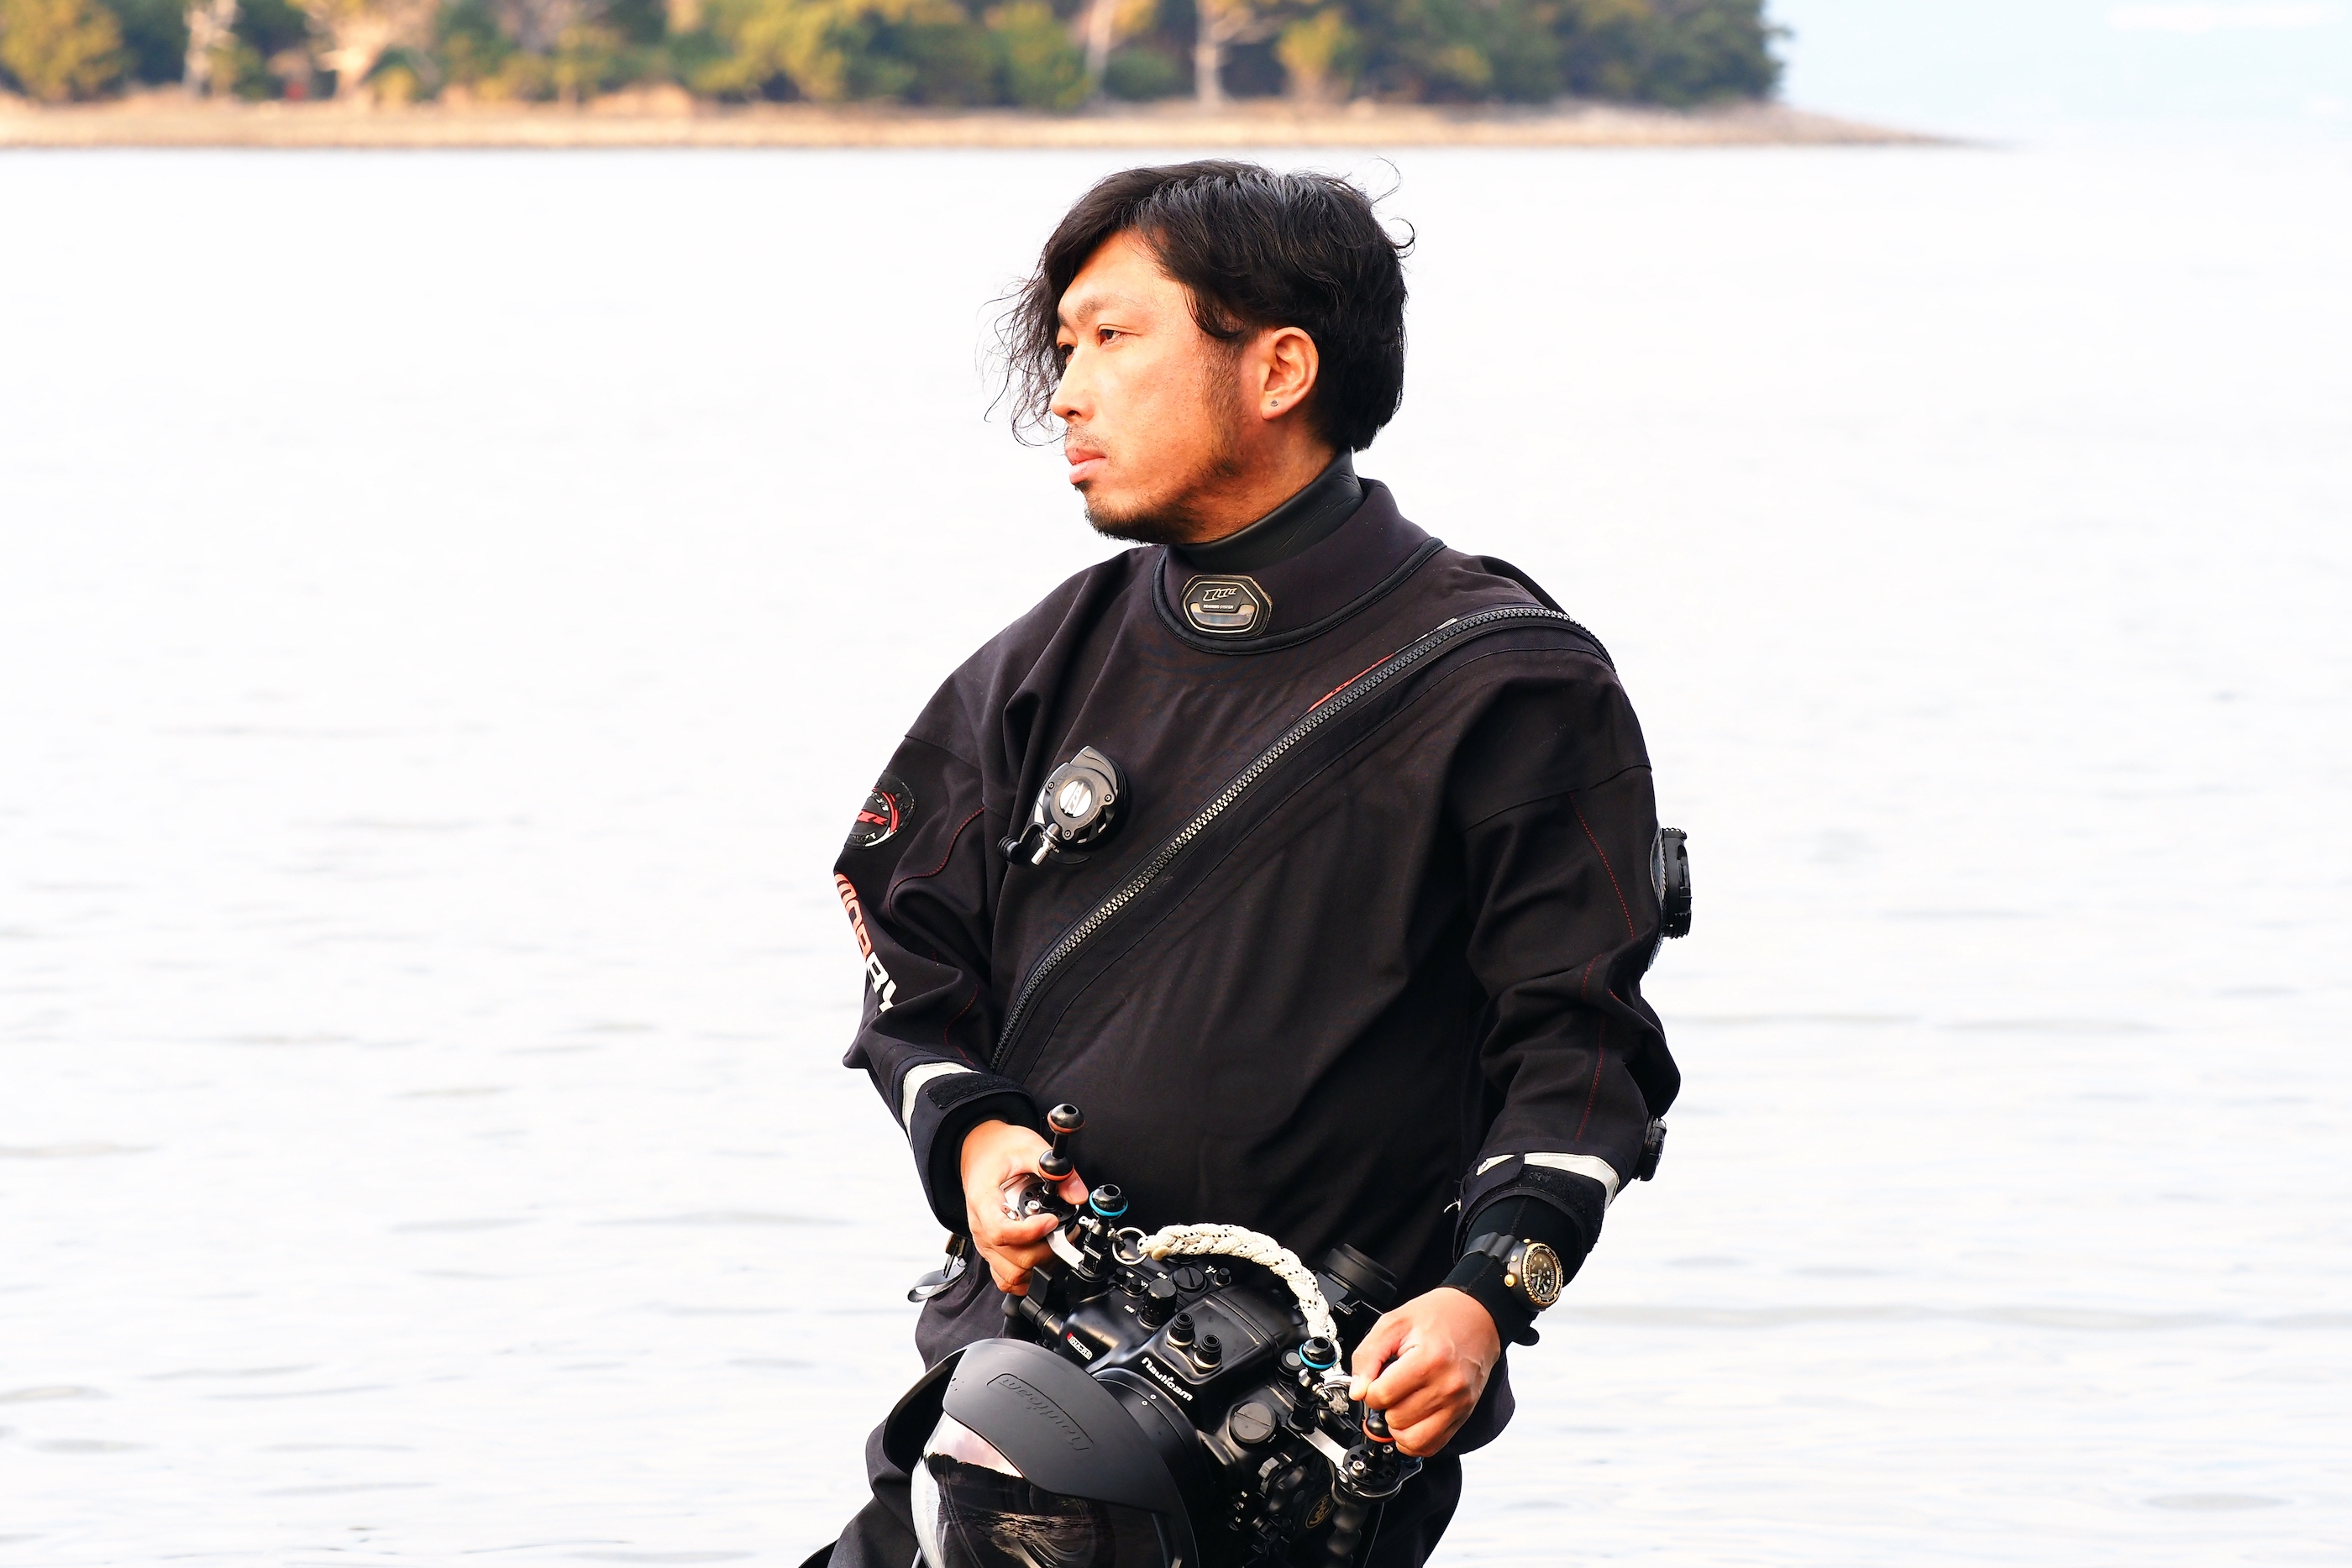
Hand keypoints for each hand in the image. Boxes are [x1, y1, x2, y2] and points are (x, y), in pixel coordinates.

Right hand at [959, 1118, 1086, 1296]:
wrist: (979, 1151)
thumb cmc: (998, 1150)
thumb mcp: (1029, 1147)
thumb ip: (1054, 1170)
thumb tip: (1078, 1194)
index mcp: (983, 1202)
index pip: (1001, 1232)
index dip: (1031, 1233)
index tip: (1051, 1221)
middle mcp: (980, 1227)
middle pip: (1013, 1259)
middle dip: (1046, 1249)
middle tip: (1063, 1229)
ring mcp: (985, 1242)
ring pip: (1012, 1274)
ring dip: (1039, 1264)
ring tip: (1054, 1241)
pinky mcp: (992, 1250)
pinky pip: (1005, 1278)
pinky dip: (1026, 1276)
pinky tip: (1040, 1257)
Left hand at [1346, 1287, 1500, 1457]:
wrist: (1478, 1316)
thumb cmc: (1438, 1316)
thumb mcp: (1394, 1323)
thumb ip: (1368, 1356)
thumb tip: (1357, 1391)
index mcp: (1428, 1360)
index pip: (1382, 1396)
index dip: (1369, 1389)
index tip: (1375, 1379)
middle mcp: (1447, 1386)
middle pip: (1396, 1419)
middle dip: (1385, 1406)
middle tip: (1391, 1387)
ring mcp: (1458, 1404)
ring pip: (1413, 1440)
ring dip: (1398, 1426)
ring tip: (1399, 1405)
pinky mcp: (1464, 1415)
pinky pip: (1433, 1445)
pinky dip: (1415, 1439)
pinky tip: (1411, 1420)